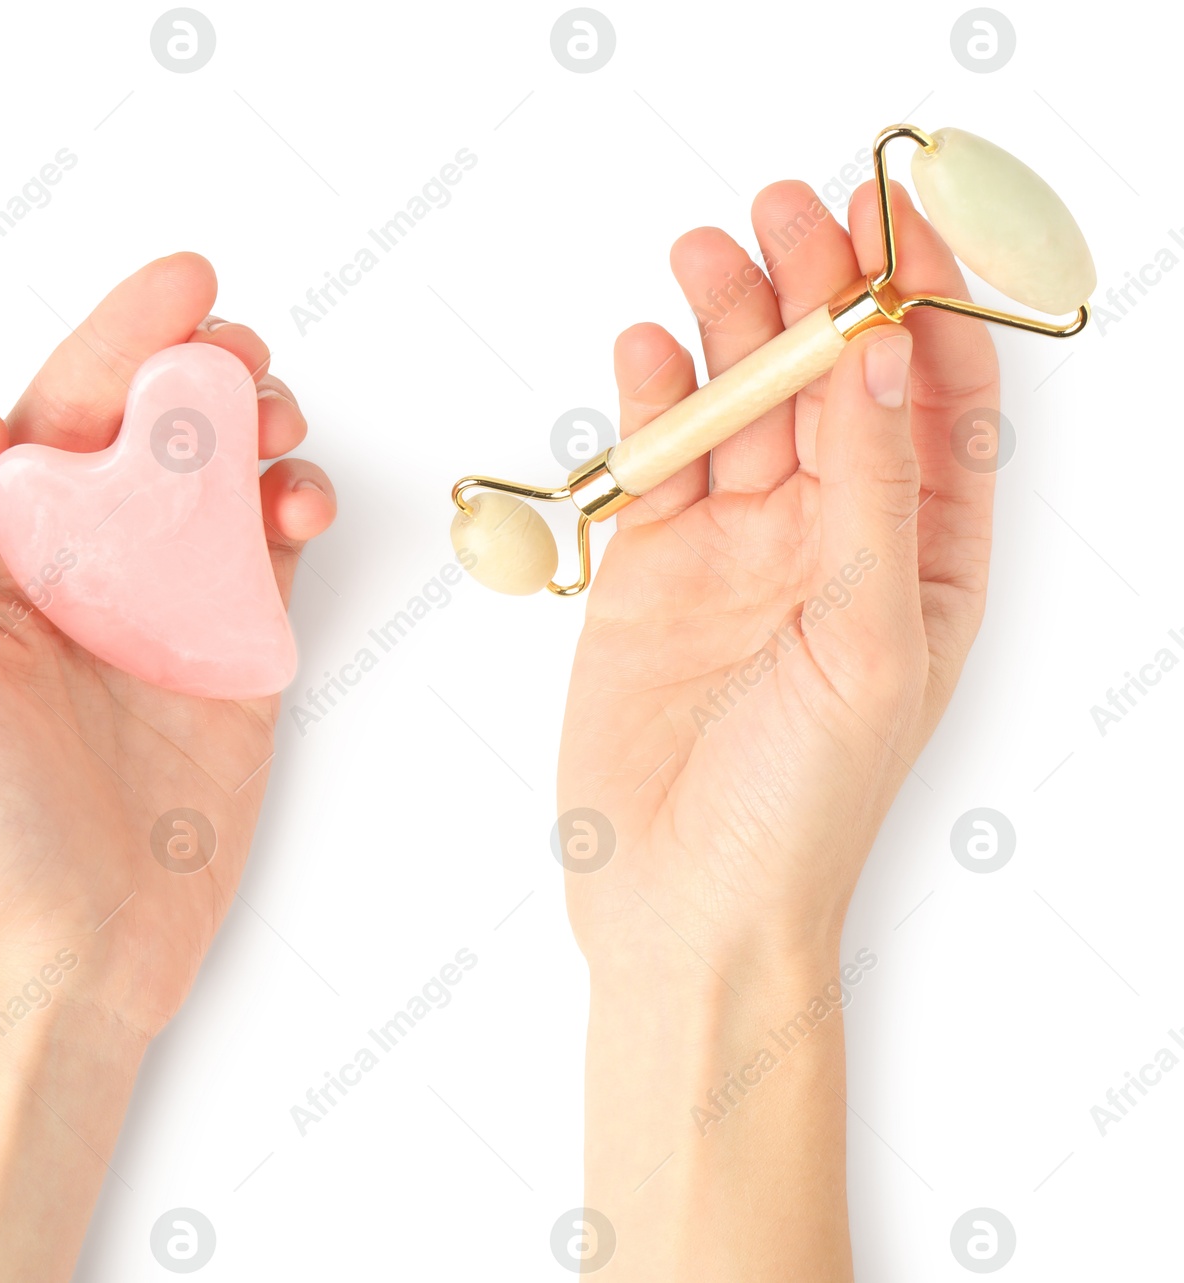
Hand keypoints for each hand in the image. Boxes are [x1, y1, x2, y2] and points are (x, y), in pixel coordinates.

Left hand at [0, 252, 335, 1037]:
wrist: (70, 946)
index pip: (63, 410)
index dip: (120, 334)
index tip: (184, 284)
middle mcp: (86, 561)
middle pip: (153, 424)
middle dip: (201, 366)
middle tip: (243, 359)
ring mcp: (168, 602)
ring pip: (224, 473)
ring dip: (261, 425)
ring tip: (280, 425)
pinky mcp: (238, 649)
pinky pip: (273, 550)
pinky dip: (297, 508)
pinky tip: (299, 507)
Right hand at [559, 181, 998, 966]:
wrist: (679, 901)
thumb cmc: (799, 808)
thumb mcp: (869, 644)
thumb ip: (872, 497)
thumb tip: (880, 361)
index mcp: (921, 563)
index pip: (938, 406)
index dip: (924, 305)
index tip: (898, 221)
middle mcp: (832, 543)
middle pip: (828, 385)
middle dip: (813, 294)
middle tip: (785, 213)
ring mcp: (737, 550)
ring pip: (738, 408)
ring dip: (724, 329)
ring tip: (705, 257)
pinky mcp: (651, 567)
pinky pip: (656, 460)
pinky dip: (647, 401)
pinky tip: (643, 350)